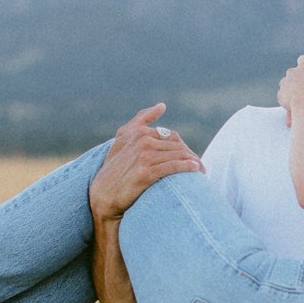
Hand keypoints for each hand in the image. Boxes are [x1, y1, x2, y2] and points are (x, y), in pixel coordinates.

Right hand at [87, 104, 202, 221]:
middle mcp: (142, 141)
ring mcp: (144, 156)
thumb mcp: (122, 140)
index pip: (172, 136)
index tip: (192, 158)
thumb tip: (162, 105)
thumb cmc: (114, 170)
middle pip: (177, 146)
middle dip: (191, 156)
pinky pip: (173, 166)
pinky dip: (187, 167)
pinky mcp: (145, 173)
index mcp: (138, 132)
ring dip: (193, 162)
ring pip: (178, 155)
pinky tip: (195, 170)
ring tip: (202, 171)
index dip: (184, 147)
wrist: (101, 197)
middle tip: (201, 167)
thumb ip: (140, 120)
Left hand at [277, 54, 303, 123]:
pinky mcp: (280, 94)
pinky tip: (295, 105)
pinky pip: (283, 96)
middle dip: (299, 79)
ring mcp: (284, 83)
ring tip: (301, 98)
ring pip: (287, 84)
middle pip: (294, 72)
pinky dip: (288, 100)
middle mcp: (292, 72)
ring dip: (292, 89)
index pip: (303, 59)